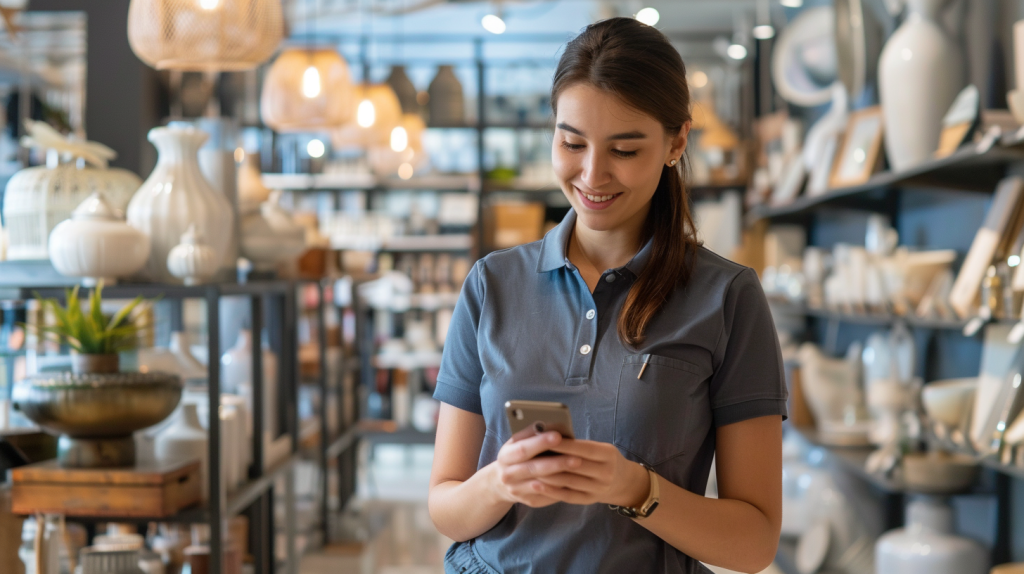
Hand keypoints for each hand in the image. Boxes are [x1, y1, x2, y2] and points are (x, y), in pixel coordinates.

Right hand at [489, 431, 583, 507]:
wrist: (501, 482)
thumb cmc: (518, 454)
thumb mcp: (519, 442)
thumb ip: (533, 434)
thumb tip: (556, 425)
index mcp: (505, 455)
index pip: (523, 449)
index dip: (540, 443)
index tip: (558, 436)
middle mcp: (508, 474)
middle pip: (533, 469)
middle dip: (556, 463)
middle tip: (577, 458)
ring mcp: (517, 490)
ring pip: (541, 485)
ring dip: (561, 477)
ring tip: (579, 469)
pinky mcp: (528, 501)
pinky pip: (547, 497)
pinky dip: (560, 489)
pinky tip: (575, 483)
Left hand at [530, 439, 650, 507]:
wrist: (623, 482)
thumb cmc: (604, 458)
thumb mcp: (600, 447)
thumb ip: (579, 445)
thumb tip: (550, 437)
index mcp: (608, 454)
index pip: (584, 448)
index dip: (565, 444)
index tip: (545, 438)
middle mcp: (606, 472)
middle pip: (575, 465)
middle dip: (552, 459)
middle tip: (531, 453)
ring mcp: (598, 488)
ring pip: (569, 481)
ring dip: (547, 475)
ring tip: (529, 468)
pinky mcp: (589, 500)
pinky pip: (568, 496)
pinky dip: (551, 490)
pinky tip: (536, 484)